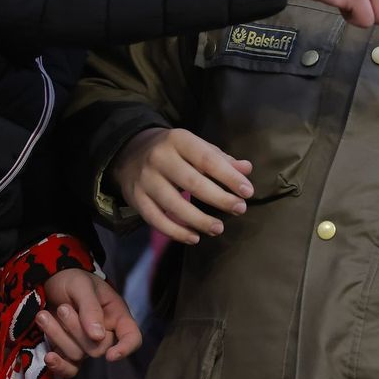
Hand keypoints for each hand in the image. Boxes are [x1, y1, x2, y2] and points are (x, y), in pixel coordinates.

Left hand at [36, 269, 141, 378]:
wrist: (49, 282)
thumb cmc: (72, 279)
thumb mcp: (82, 286)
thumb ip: (90, 309)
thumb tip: (97, 336)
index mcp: (116, 315)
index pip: (132, 337)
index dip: (125, 348)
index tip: (111, 356)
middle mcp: (104, 334)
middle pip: (97, 348)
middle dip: (76, 330)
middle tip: (63, 308)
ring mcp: (85, 346)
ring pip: (77, 356)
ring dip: (58, 336)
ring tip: (43, 315)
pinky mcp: (67, 353)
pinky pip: (68, 369)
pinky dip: (58, 365)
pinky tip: (48, 356)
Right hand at [110, 126, 253, 244]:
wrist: (130, 151)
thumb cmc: (175, 151)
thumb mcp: (196, 146)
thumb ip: (221, 159)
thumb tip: (246, 169)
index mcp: (179, 140)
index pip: (207, 160)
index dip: (229, 177)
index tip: (248, 192)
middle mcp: (160, 158)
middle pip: (192, 183)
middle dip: (219, 199)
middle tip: (240, 209)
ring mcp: (145, 179)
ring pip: (173, 205)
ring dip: (199, 220)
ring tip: (218, 228)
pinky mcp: (136, 198)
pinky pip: (155, 219)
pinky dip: (175, 232)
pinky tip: (194, 237)